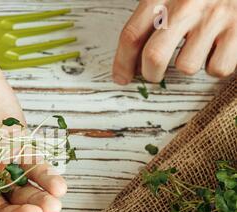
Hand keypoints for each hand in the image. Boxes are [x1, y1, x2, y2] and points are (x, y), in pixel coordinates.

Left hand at [113, 0, 236, 83]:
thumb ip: (151, 16)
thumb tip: (132, 59)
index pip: (132, 35)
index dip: (122, 63)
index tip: (121, 77)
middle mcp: (187, 4)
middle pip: (154, 56)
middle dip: (150, 74)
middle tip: (153, 74)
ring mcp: (214, 17)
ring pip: (187, 66)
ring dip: (187, 64)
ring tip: (195, 48)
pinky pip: (217, 68)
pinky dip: (214, 65)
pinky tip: (216, 48)